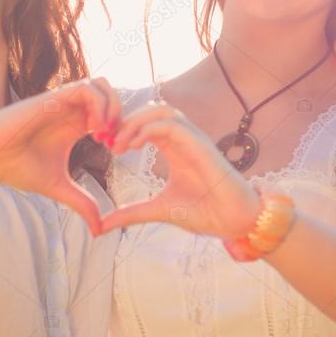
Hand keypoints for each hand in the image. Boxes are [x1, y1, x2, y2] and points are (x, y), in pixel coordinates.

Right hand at [0, 77, 120, 235]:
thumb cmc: (17, 168)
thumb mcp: (59, 188)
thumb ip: (82, 203)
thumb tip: (100, 232)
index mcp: (75, 125)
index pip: (110, 112)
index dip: (121, 129)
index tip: (116, 152)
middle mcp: (71, 110)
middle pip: (111, 93)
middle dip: (122, 115)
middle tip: (115, 141)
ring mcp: (62, 101)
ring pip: (102, 85)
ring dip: (112, 107)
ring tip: (104, 134)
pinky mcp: (52, 98)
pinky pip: (87, 88)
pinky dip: (99, 106)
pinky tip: (93, 131)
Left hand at [102, 101, 261, 238]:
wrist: (235, 222)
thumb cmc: (205, 213)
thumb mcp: (158, 210)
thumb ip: (131, 213)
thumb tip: (101, 226)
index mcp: (174, 148)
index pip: (147, 123)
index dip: (124, 128)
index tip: (107, 147)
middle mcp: (184, 139)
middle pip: (152, 110)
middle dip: (127, 121)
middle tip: (108, 142)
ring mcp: (194, 139)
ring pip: (162, 110)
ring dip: (136, 121)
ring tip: (120, 143)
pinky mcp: (201, 146)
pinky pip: (172, 125)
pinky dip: (149, 129)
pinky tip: (134, 145)